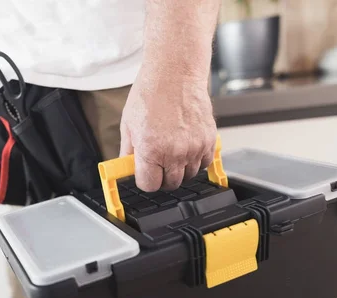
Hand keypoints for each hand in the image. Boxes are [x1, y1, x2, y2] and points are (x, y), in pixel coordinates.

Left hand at [119, 68, 216, 191]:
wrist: (174, 73)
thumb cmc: (150, 94)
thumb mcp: (128, 124)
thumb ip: (128, 151)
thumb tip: (127, 167)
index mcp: (151, 149)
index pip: (150, 185)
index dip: (145, 180)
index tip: (144, 173)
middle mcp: (174, 152)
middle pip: (170, 184)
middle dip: (162, 177)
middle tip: (157, 163)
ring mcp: (194, 147)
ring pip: (189, 175)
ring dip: (179, 169)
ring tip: (171, 151)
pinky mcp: (209, 140)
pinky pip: (204, 163)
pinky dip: (195, 160)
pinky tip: (185, 147)